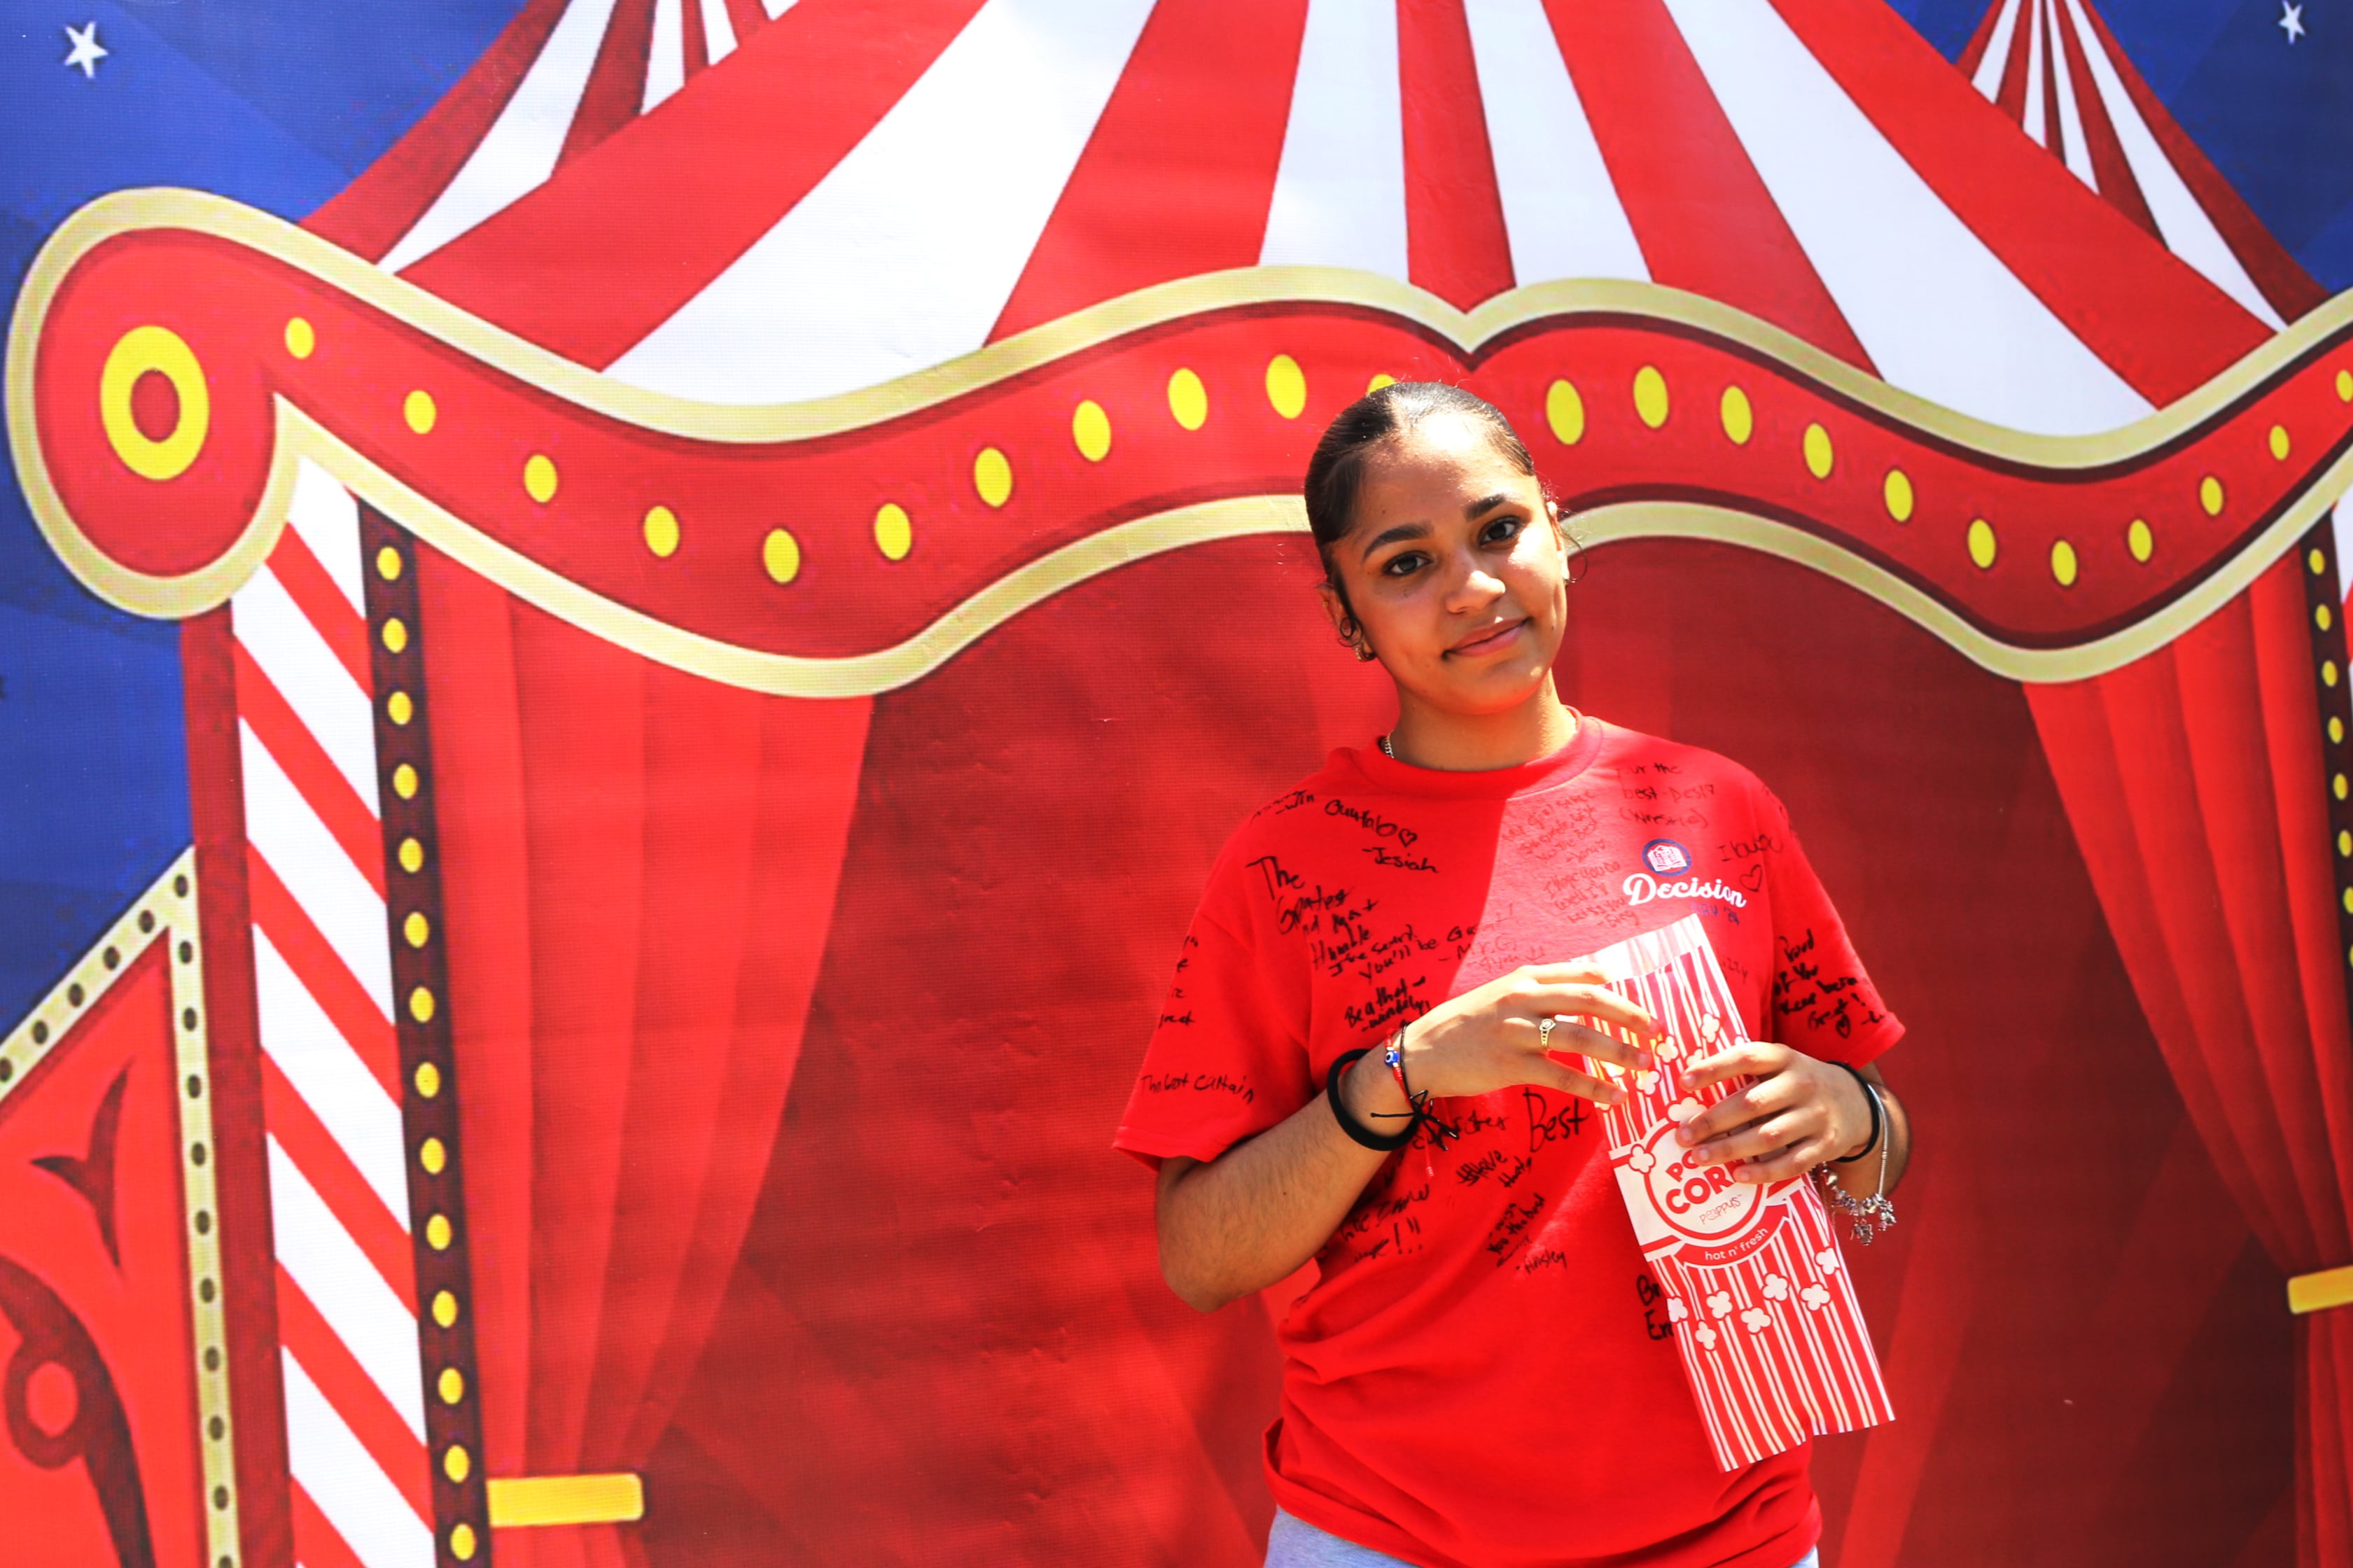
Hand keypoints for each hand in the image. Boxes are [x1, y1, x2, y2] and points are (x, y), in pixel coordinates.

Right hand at [1390, 962, 1658, 1107]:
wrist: (1421, 1051)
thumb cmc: (1465, 1023)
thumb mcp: (1501, 992)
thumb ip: (1542, 985)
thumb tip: (1594, 975)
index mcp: (1523, 978)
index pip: (1579, 974)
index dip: (1616, 986)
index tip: (1644, 999)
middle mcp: (1522, 999)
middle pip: (1588, 1001)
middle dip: (1629, 1015)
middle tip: (1658, 1030)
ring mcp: (1516, 1032)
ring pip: (1580, 1038)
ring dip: (1619, 1053)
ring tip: (1647, 1065)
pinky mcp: (1510, 1065)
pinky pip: (1561, 1077)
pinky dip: (1592, 1088)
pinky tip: (1614, 1098)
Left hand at [1674, 1042, 1869, 1183]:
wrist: (1855, 1102)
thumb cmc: (1797, 1083)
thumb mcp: (1779, 1065)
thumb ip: (1744, 1073)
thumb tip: (1688, 1093)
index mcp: (1784, 1058)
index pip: (1746, 1057)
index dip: (1714, 1069)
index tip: (1683, 1083)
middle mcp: (1802, 1084)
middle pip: (1752, 1104)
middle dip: (1713, 1121)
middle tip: (1683, 1136)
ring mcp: (1816, 1116)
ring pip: (1768, 1136)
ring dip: (1730, 1149)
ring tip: (1699, 1158)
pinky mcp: (1826, 1145)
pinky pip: (1792, 1162)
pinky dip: (1763, 1171)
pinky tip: (1738, 1175)